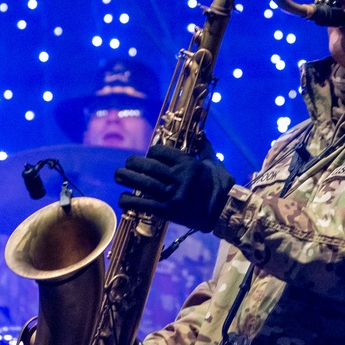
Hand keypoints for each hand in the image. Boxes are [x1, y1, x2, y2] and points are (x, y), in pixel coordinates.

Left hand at [115, 142, 235, 232]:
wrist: (225, 212)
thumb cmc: (222, 186)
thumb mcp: (215, 163)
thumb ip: (205, 149)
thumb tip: (202, 133)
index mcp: (188, 164)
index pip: (160, 152)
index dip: (151, 152)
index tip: (148, 155)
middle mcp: (178, 177)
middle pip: (148, 167)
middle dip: (133, 163)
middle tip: (126, 164)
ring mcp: (172, 195)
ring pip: (143, 184)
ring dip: (127, 178)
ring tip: (118, 175)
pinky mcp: (168, 211)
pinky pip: (144, 204)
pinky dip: (130, 201)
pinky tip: (122, 197)